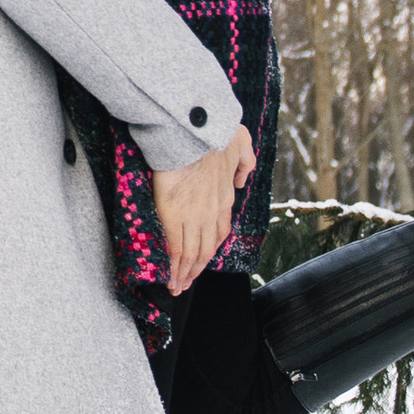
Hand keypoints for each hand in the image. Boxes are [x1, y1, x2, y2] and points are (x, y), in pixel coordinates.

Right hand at [151, 129, 253, 295]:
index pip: (220, 232)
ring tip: (176, 286)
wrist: (190, 127)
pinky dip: (173, 267)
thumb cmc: (211, 130)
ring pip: (192, 254)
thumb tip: (242, 180)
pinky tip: (169, 277)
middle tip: (187, 283)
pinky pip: (176, 249)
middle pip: (206, 249)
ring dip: (184, 274)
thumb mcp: (240, 143)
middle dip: (197, 270)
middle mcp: (212, 211)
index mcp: (225, 197)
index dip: (210, 250)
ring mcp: (193, 215)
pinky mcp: (173, 214)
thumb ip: (244, 162)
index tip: (202, 260)